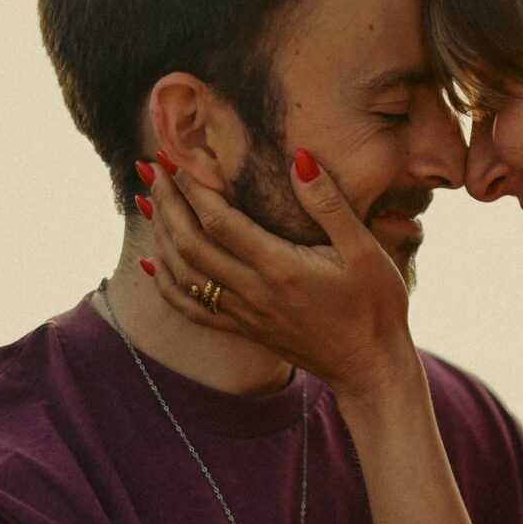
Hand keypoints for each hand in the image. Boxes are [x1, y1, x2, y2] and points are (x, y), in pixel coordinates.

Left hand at [143, 150, 419, 400]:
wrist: (370, 366)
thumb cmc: (376, 305)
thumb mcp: (365, 250)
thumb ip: (329, 205)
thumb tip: (299, 159)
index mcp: (280, 268)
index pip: (221, 222)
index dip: (195, 187)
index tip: (180, 157)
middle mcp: (254, 292)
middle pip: (191, 244)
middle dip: (168, 203)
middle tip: (152, 167)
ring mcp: (246, 315)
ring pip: (185, 274)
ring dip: (160, 236)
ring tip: (146, 202)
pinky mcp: (246, 330)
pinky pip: (192, 308)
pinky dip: (165, 283)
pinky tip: (150, 263)